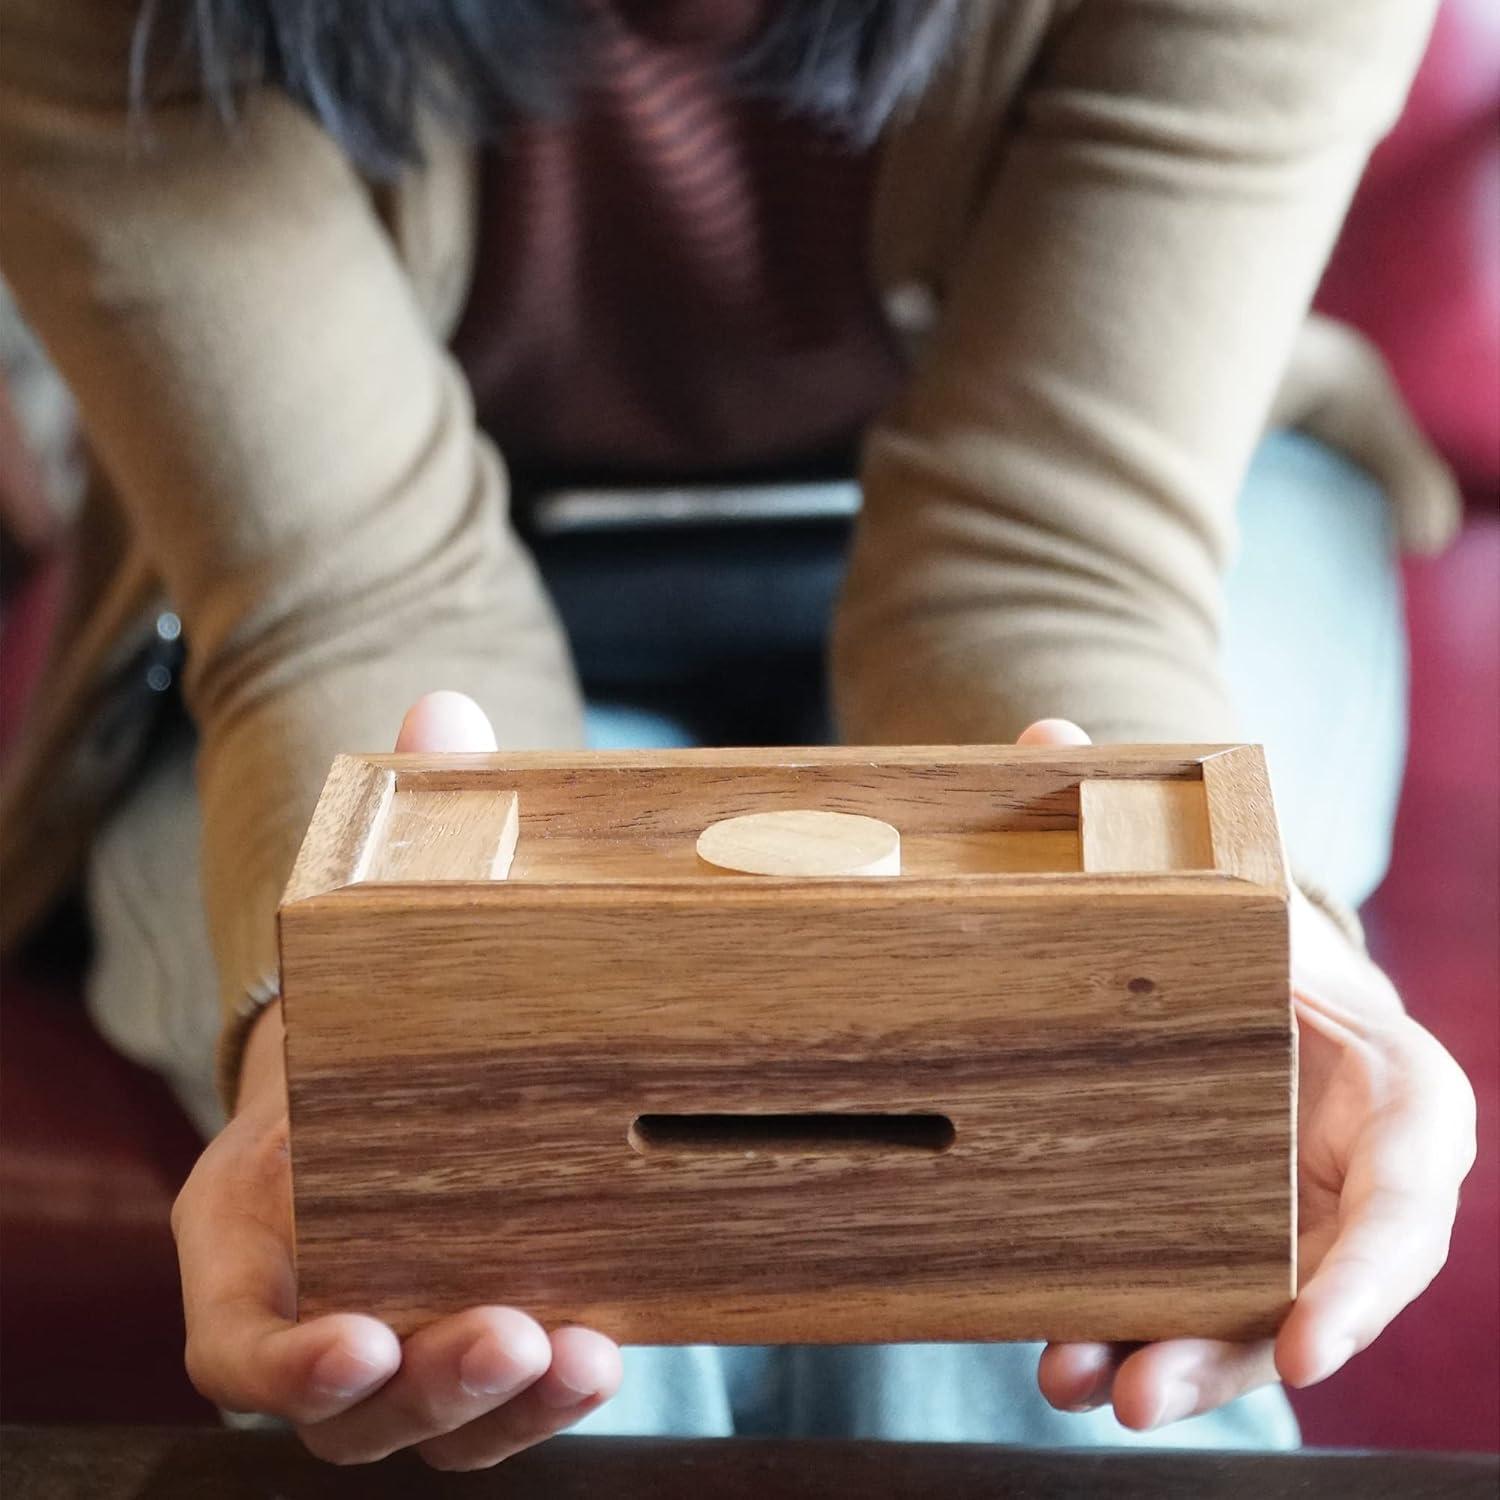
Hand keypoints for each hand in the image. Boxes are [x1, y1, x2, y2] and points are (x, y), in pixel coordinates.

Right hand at [172, 691, 621, 1468]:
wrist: (397, 1073)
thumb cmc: (369, 1012)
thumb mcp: (375, 928)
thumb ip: (406, 830)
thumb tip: (445, 712)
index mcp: (257, 1228)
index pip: (238, 1335)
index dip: (285, 1363)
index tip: (354, 1342)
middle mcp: (326, 1299)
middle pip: (355, 1401)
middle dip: (428, 1387)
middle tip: (506, 1334)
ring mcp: (412, 1329)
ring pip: (438, 1424)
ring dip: (505, 1408)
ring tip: (583, 1353)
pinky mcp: (497, 1326)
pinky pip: (510, 1392)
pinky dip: (553, 1388)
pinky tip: (619, 1343)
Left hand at [1021, 718, 1477, 1428]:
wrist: (1249, 979)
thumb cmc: (1249, 929)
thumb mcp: (1216, 874)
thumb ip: (1139, 812)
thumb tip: (1042, 733)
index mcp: (1389, 1077)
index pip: (1412, 1183)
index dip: (1367, 1272)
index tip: (1307, 1345)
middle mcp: (1362, 1165)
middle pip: (1328, 1282)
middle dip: (1242, 1347)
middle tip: (1138, 1392)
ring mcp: (1307, 1214)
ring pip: (1263, 1315)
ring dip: (1184, 1363)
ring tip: (1084, 1390)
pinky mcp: (1249, 1241)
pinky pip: (1212, 1302)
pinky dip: (1150, 1334)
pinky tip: (1065, 1360)